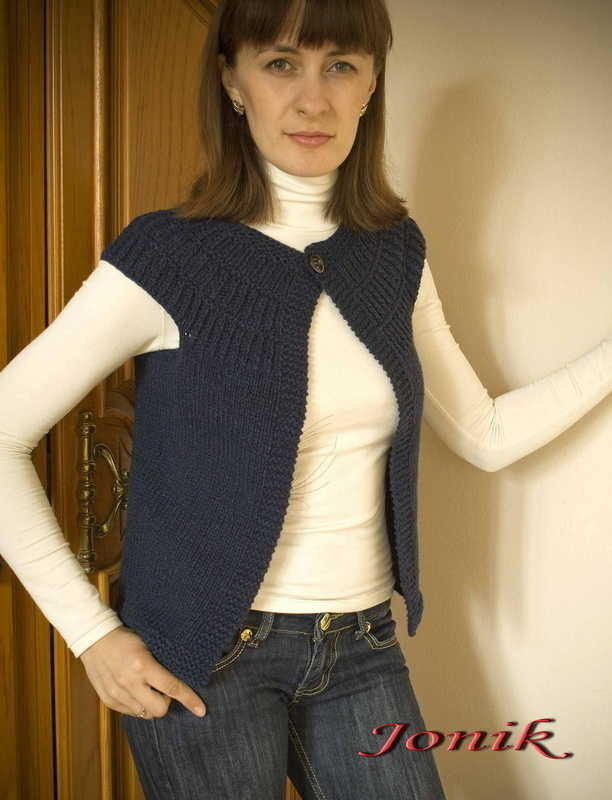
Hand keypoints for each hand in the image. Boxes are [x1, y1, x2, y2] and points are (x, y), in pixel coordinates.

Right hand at [78, 625, 206, 718]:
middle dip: (166, 703)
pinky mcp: (108, 700)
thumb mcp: (148, 642)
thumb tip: (181, 677)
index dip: (189, 700)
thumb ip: (162, 662)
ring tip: (147, 689)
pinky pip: (130, 713)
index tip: (201, 710)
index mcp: (142, 665)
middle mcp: (130, 683)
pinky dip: (137, 705)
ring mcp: (117, 694)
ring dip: (151, 705)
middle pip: (159, 710)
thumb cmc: (125, 637)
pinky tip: (135, 691)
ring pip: (144, 714)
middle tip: (163, 690)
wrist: (94, 638)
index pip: (172, 688)